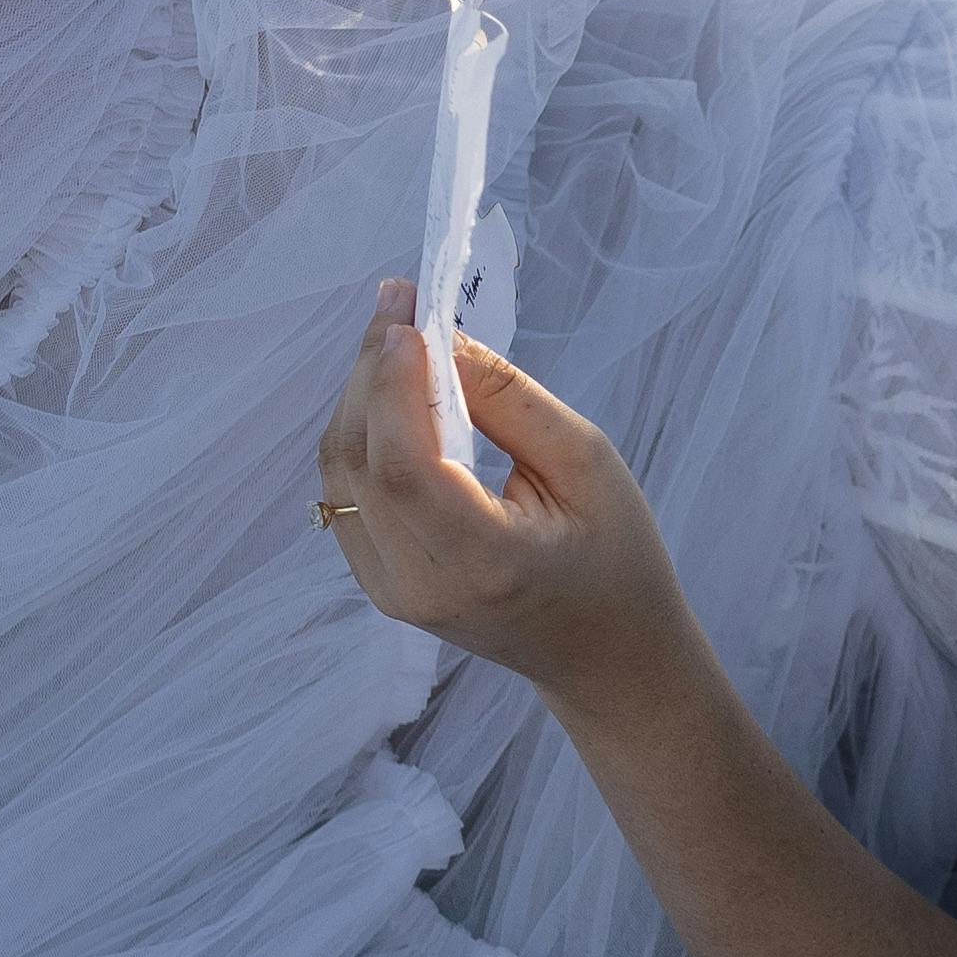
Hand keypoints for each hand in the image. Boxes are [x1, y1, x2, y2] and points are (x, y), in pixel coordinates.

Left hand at [312, 283, 689, 704]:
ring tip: (396, 335)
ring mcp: (388, 591)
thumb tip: (439, 339)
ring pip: (340, 471)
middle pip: (358, 460)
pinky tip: (391, 392)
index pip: (402, 466)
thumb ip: (509, 400)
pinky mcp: (377, 584)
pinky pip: (346, 492)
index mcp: (481, 564)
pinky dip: (361, 431)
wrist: (603, 654)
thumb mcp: (587, 463)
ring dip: (359, 395)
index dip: (391, 382)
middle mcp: (417, 585)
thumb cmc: (616, 558)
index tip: (408, 315)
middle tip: (399, 301)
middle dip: (371, 370)